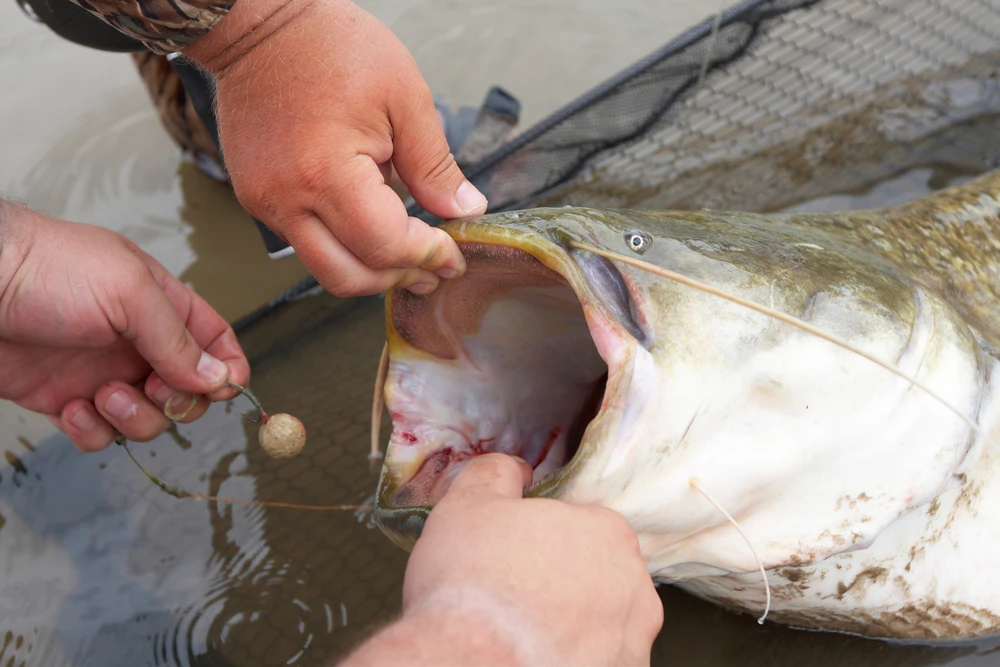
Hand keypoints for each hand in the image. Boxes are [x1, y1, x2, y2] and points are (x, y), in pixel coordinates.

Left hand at [0, 202, 248, 450]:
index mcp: (162, 307)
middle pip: (188, 392)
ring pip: (148, 420)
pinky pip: (100, 436)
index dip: (227, 369)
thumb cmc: (47, 269)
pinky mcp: (66, 402)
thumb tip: (219, 378)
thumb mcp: (129, 292)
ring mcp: (104, 374)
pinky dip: (92, 431)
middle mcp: (138, 344)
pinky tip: (70, 408)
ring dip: (132, 417)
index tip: (223, 389)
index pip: (215, 342)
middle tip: (153, 387)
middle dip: (178, 401)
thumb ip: (178, 339)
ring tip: (101, 395)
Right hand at [184, 0, 487, 297]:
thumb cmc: (329, 46)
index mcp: (326, 173)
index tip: (453, 257)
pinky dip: (342, 244)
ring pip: (323, 268)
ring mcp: (265, 202)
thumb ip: (434, 165)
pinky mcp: (256, 197)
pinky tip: (368, 223)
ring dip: (369, 269)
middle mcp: (286, 199)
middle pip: (347, 278)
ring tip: (405, 253)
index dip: (426, 257)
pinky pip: (304, 242)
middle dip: (397, 278)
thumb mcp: (404, 97)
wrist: (259, 23)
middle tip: (432, 269)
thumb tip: (463, 210)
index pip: (384, 246)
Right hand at [343, 454, 662, 665]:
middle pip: (596, 574)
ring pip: (601, 623)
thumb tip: (514, 470)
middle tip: (514, 594)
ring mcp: (633, 641)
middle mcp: (635, 587)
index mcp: (608, 533)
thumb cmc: (473, 586)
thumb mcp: (469, 503)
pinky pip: (597, 660)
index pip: (580, 526)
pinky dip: (572, 658)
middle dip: (561, 581)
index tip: (513, 558)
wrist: (471, 665)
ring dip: (571, 623)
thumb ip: (497, 473)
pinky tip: (535, 655)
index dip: (541, 540)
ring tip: (522, 630)